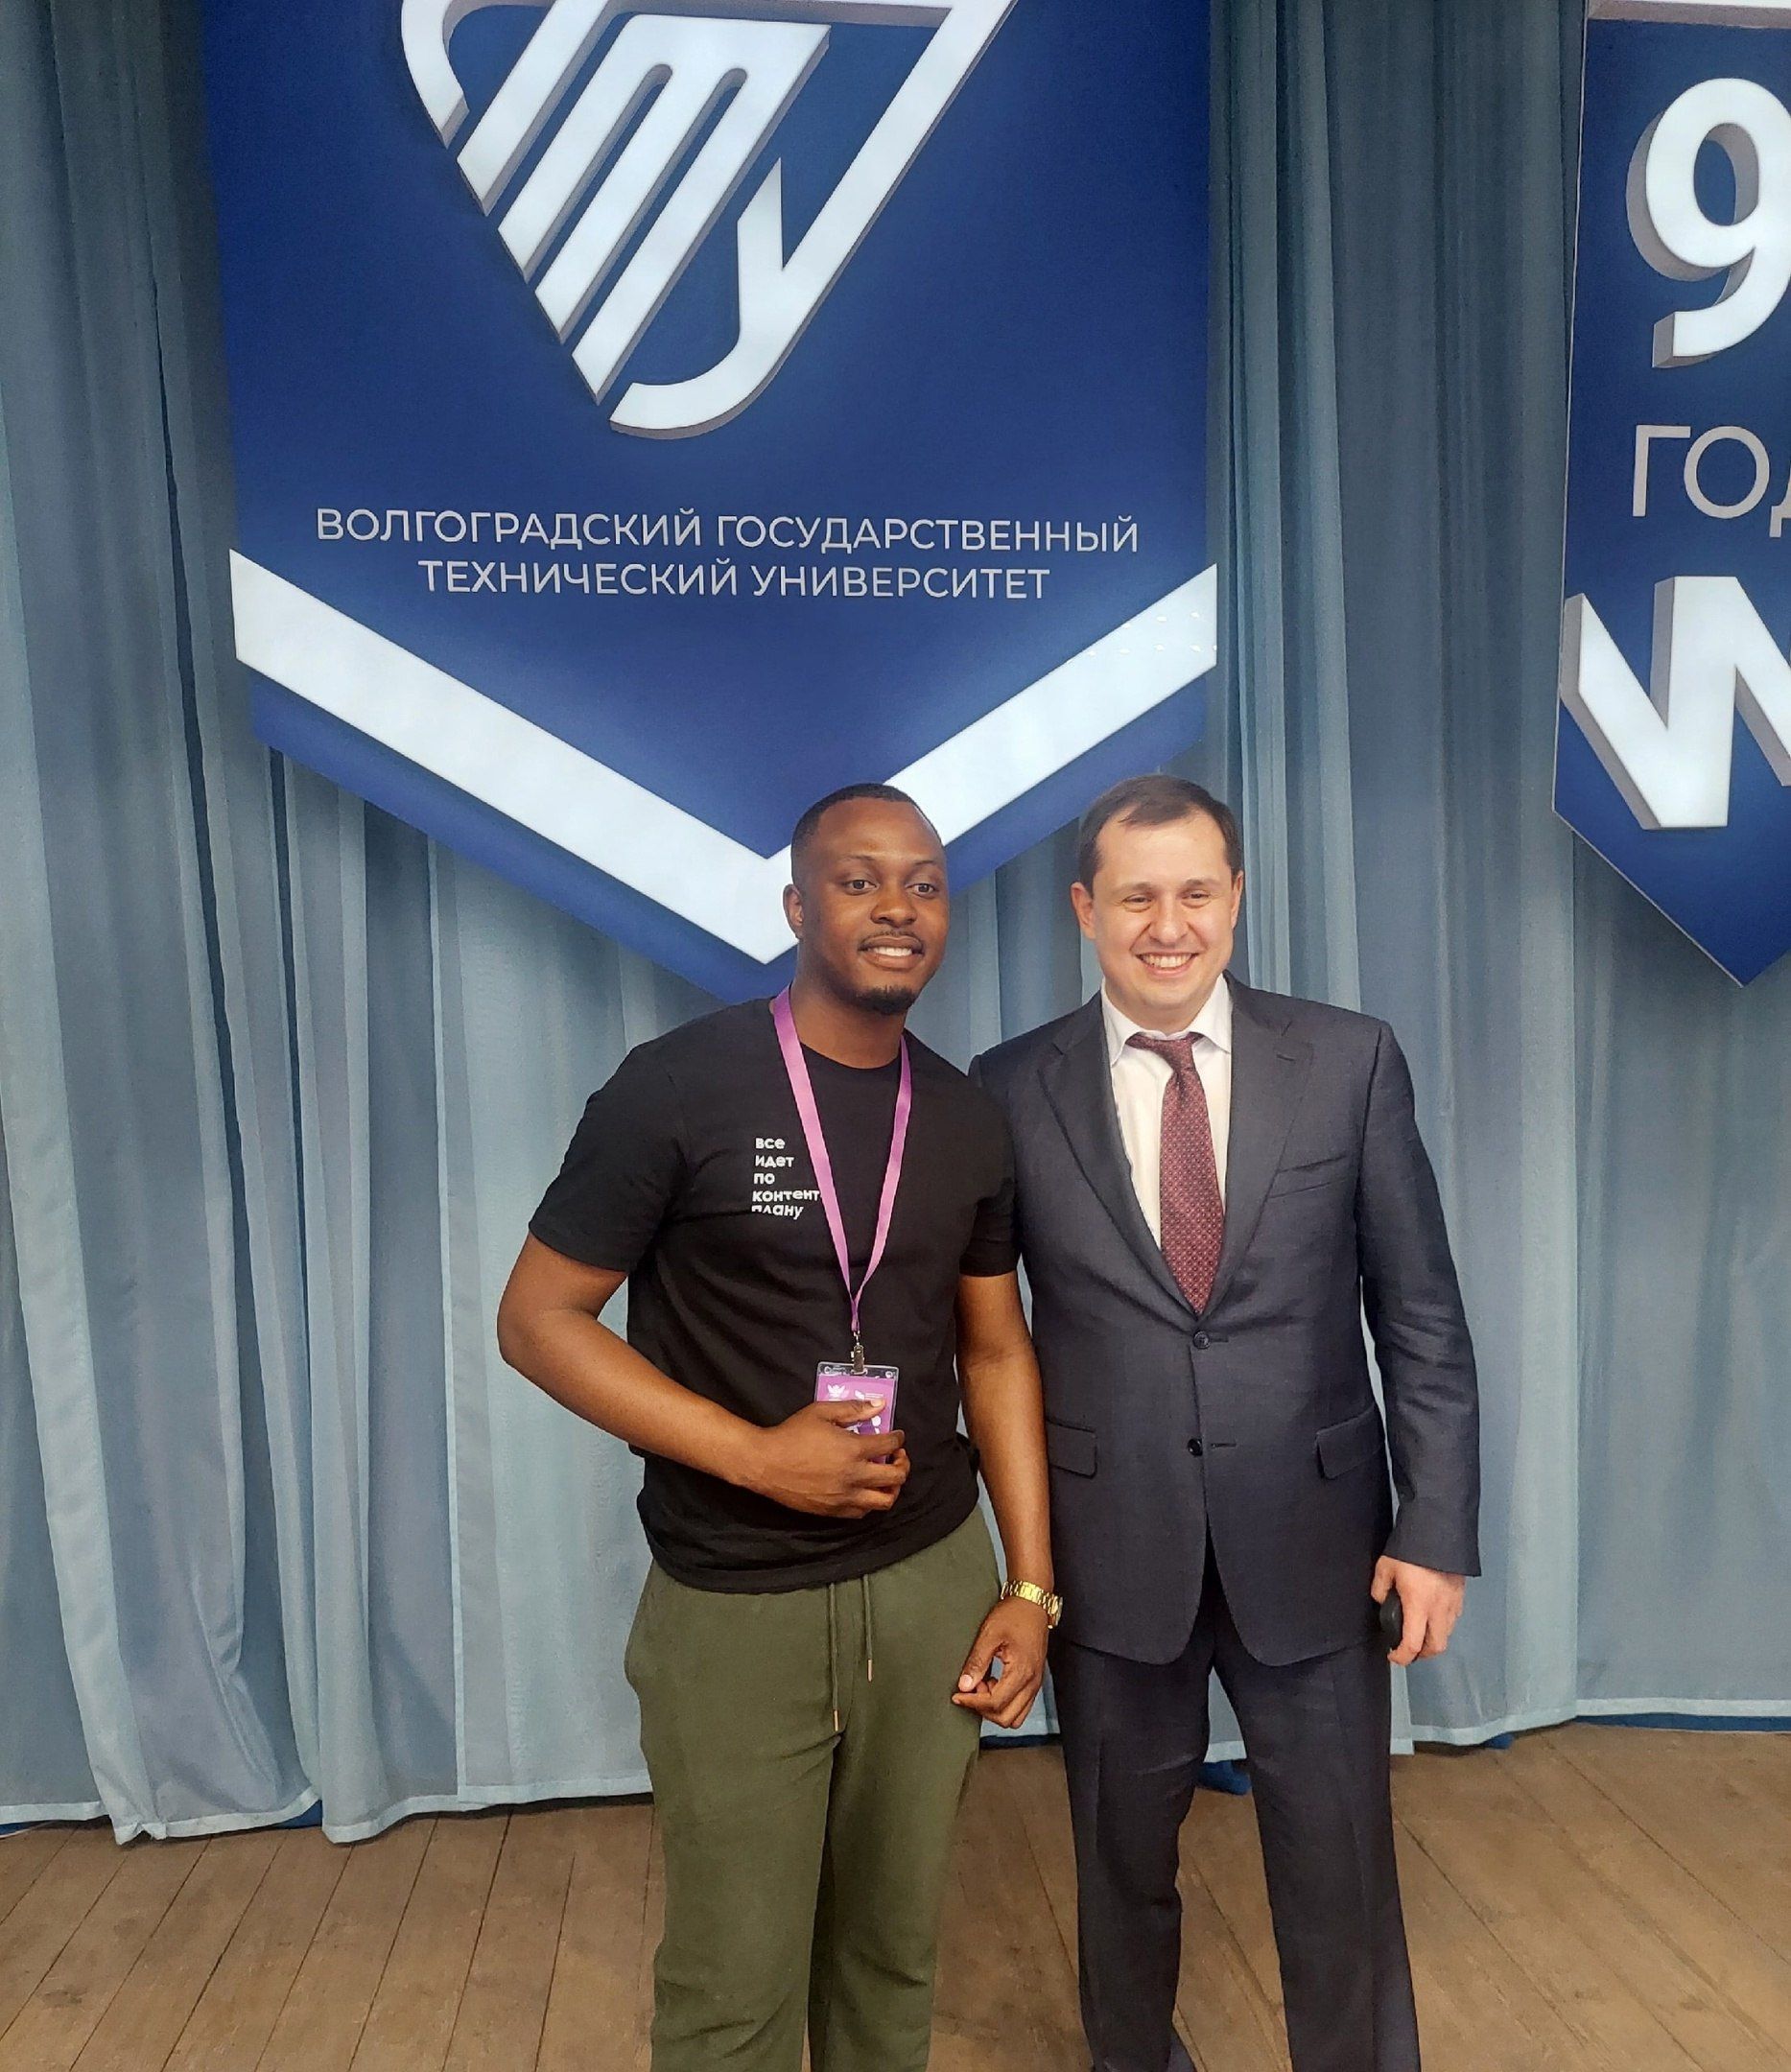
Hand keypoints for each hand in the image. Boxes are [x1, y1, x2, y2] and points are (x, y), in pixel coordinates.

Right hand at [741, 1400, 909, 1518]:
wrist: (765, 1464)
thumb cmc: (791, 1435)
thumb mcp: (821, 1412)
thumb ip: (853, 1408)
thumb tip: (878, 1405)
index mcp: (853, 1449)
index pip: (890, 1445)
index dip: (898, 1439)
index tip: (896, 1436)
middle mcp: (854, 1476)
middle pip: (896, 1477)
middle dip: (903, 1464)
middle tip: (897, 1457)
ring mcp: (844, 1496)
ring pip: (884, 1501)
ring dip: (892, 1488)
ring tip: (886, 1477)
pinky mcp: (833, 1510)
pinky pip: (863, 1512)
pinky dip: (871, 1502)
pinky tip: (865, 1490)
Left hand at [952, 1596, 1048, 1728]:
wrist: (1032, 1603)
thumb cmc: (1014, 1614)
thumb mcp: (990, 1634)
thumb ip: (977, 1662)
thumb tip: (965, 1685)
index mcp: (1021, 1671)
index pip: (995, 1703)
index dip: (973, 1703)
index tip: (958, 1695)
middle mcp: (1032, 1682)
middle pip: (1007, 1718)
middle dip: (984, 1709)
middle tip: (971, 1689)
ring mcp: (1035, 1683)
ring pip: (1016, 1716)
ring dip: (995, 1708)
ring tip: (982, 1685)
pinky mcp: (1034, 1680)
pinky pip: (1021, 1705)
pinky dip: (1004, 1702)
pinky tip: (992, 1682)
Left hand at [1372, 1557, 1464, 1665]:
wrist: (1439, 1530)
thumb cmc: (1410, 1550)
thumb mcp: (1385, 1567)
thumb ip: (1380, 1588)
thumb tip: (1381, 1600)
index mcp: (1419, 1606)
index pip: (1412, 1645)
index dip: (1402, 1657)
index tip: (1393, 1656)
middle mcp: (1439, 1610)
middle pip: (1436, 1647)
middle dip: (1422, 1654)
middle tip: (1409, 1650)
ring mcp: (1453, 1603)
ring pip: (1447, 1634)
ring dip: (1434, 1640)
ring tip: (1420, 1633)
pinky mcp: (1461, 1594)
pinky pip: (1454, 1619)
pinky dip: (1443, 1625)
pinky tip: (1433, 1615)